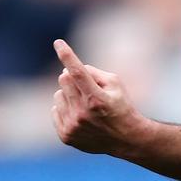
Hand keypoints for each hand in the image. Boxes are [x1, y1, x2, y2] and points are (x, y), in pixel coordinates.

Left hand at [51, 39, 141, 154]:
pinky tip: (80, 115)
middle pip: (64, 80)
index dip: (67, 55)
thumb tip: (69, 70)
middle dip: (72, 77)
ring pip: (58, 95)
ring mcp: (72, 126)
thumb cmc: (121, 105)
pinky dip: (65, 108)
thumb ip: (94, 72)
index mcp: (96, 98)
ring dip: (68, 94)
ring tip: (85, 104)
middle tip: (87, 86)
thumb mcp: (116, 83)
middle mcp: (82, 113)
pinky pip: (54, 110)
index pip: (78, 72)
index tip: (58, 43)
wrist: (125, 138)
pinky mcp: (66, 135)